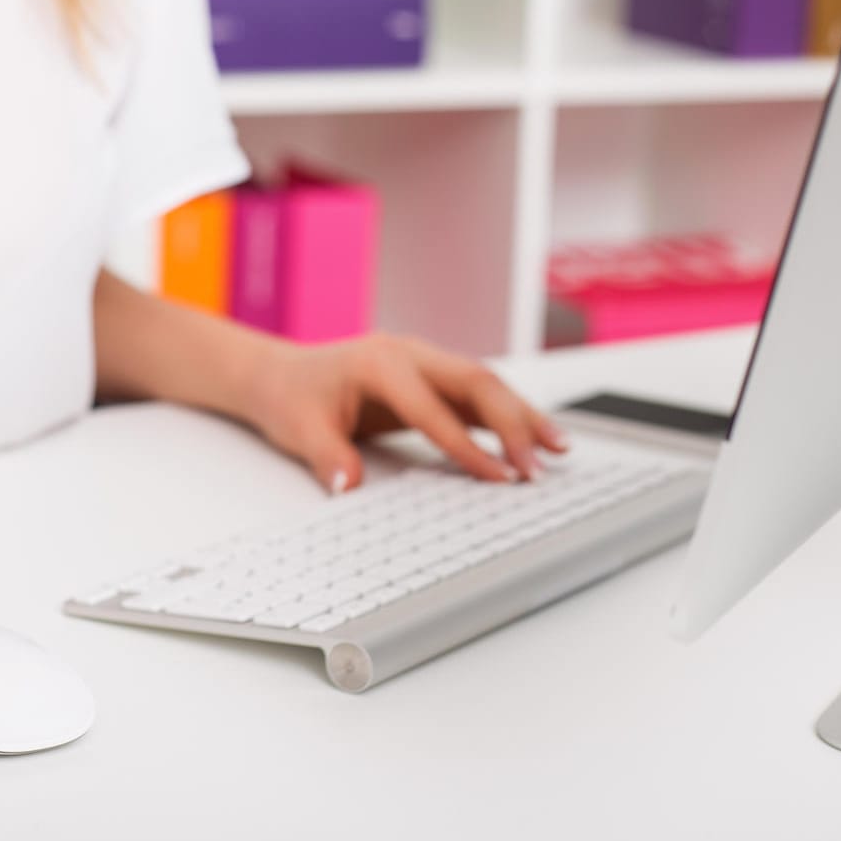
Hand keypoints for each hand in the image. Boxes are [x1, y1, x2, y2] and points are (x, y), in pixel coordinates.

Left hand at [241, 333, 568, 491]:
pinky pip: (476, 396)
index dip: (466, 445)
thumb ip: (325, 456)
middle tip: (540, 466)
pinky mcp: (431, 379)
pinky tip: (535, 440)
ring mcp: (424, 363)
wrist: (280, 375)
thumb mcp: (298, 429)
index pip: (433, 407)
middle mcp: (409, 354)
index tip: (497, 478)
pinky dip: (507, 417)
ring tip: (559, 450)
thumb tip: (346, 486)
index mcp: (380, 362)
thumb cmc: (290, 397)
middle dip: (513, 423)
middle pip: (475, 382)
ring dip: (522, 416)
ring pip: (485, 385)